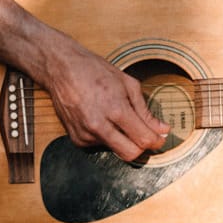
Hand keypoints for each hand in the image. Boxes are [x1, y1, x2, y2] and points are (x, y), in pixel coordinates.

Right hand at [40, 34, 168, 162]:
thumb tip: (161, 128)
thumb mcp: (127, 84)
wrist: (61, 68)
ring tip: (115, 116)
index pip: (143, 139)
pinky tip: (101, 118)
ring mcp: (85, 134)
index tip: (159, 137)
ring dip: (122, 139)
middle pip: (130, 154)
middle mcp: (99, 126)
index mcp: (115, 109)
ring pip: (115, 150)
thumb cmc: (93, 71)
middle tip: (145, 135)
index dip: (156, 141)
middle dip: (141, 147)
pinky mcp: (76, 139)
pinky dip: (106, 136)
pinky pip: (99, 145)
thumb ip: (145, 111)